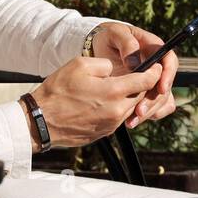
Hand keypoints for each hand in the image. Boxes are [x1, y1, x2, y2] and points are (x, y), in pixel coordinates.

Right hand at [30, 56, 161, 148]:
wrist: (41, 122)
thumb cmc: (57, 91)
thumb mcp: (80, 65)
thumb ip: (104, 64)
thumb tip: (116, 68)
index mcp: (114, 91)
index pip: (147, 80)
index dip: (155, 71)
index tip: (156, 65)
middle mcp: (117, 110)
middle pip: (141, 96)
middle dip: (142, 85)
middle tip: (139, 74)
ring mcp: (111, 124)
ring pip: (131, 108)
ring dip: (129, 97)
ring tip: (118, 87)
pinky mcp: (104, 133)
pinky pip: (118, 118)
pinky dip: (117, 108)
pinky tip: (105, 101)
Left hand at [88, 22, 178, 128]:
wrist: (99, 49)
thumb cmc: (109, 38)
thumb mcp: (115, 34)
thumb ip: (126, 43)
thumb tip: (134, 62)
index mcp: (154, 49)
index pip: (170, 61)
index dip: (168, 75)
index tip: (161, 88)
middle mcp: (157, 67)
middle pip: (166, 86)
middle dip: (154, 100)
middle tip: (139, 111)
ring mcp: (153, 81)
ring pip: (162, 100)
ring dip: (150, 111)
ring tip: (132, 121)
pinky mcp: (146, 93)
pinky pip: (156, 108)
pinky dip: (147, 116)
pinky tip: (133, 120)